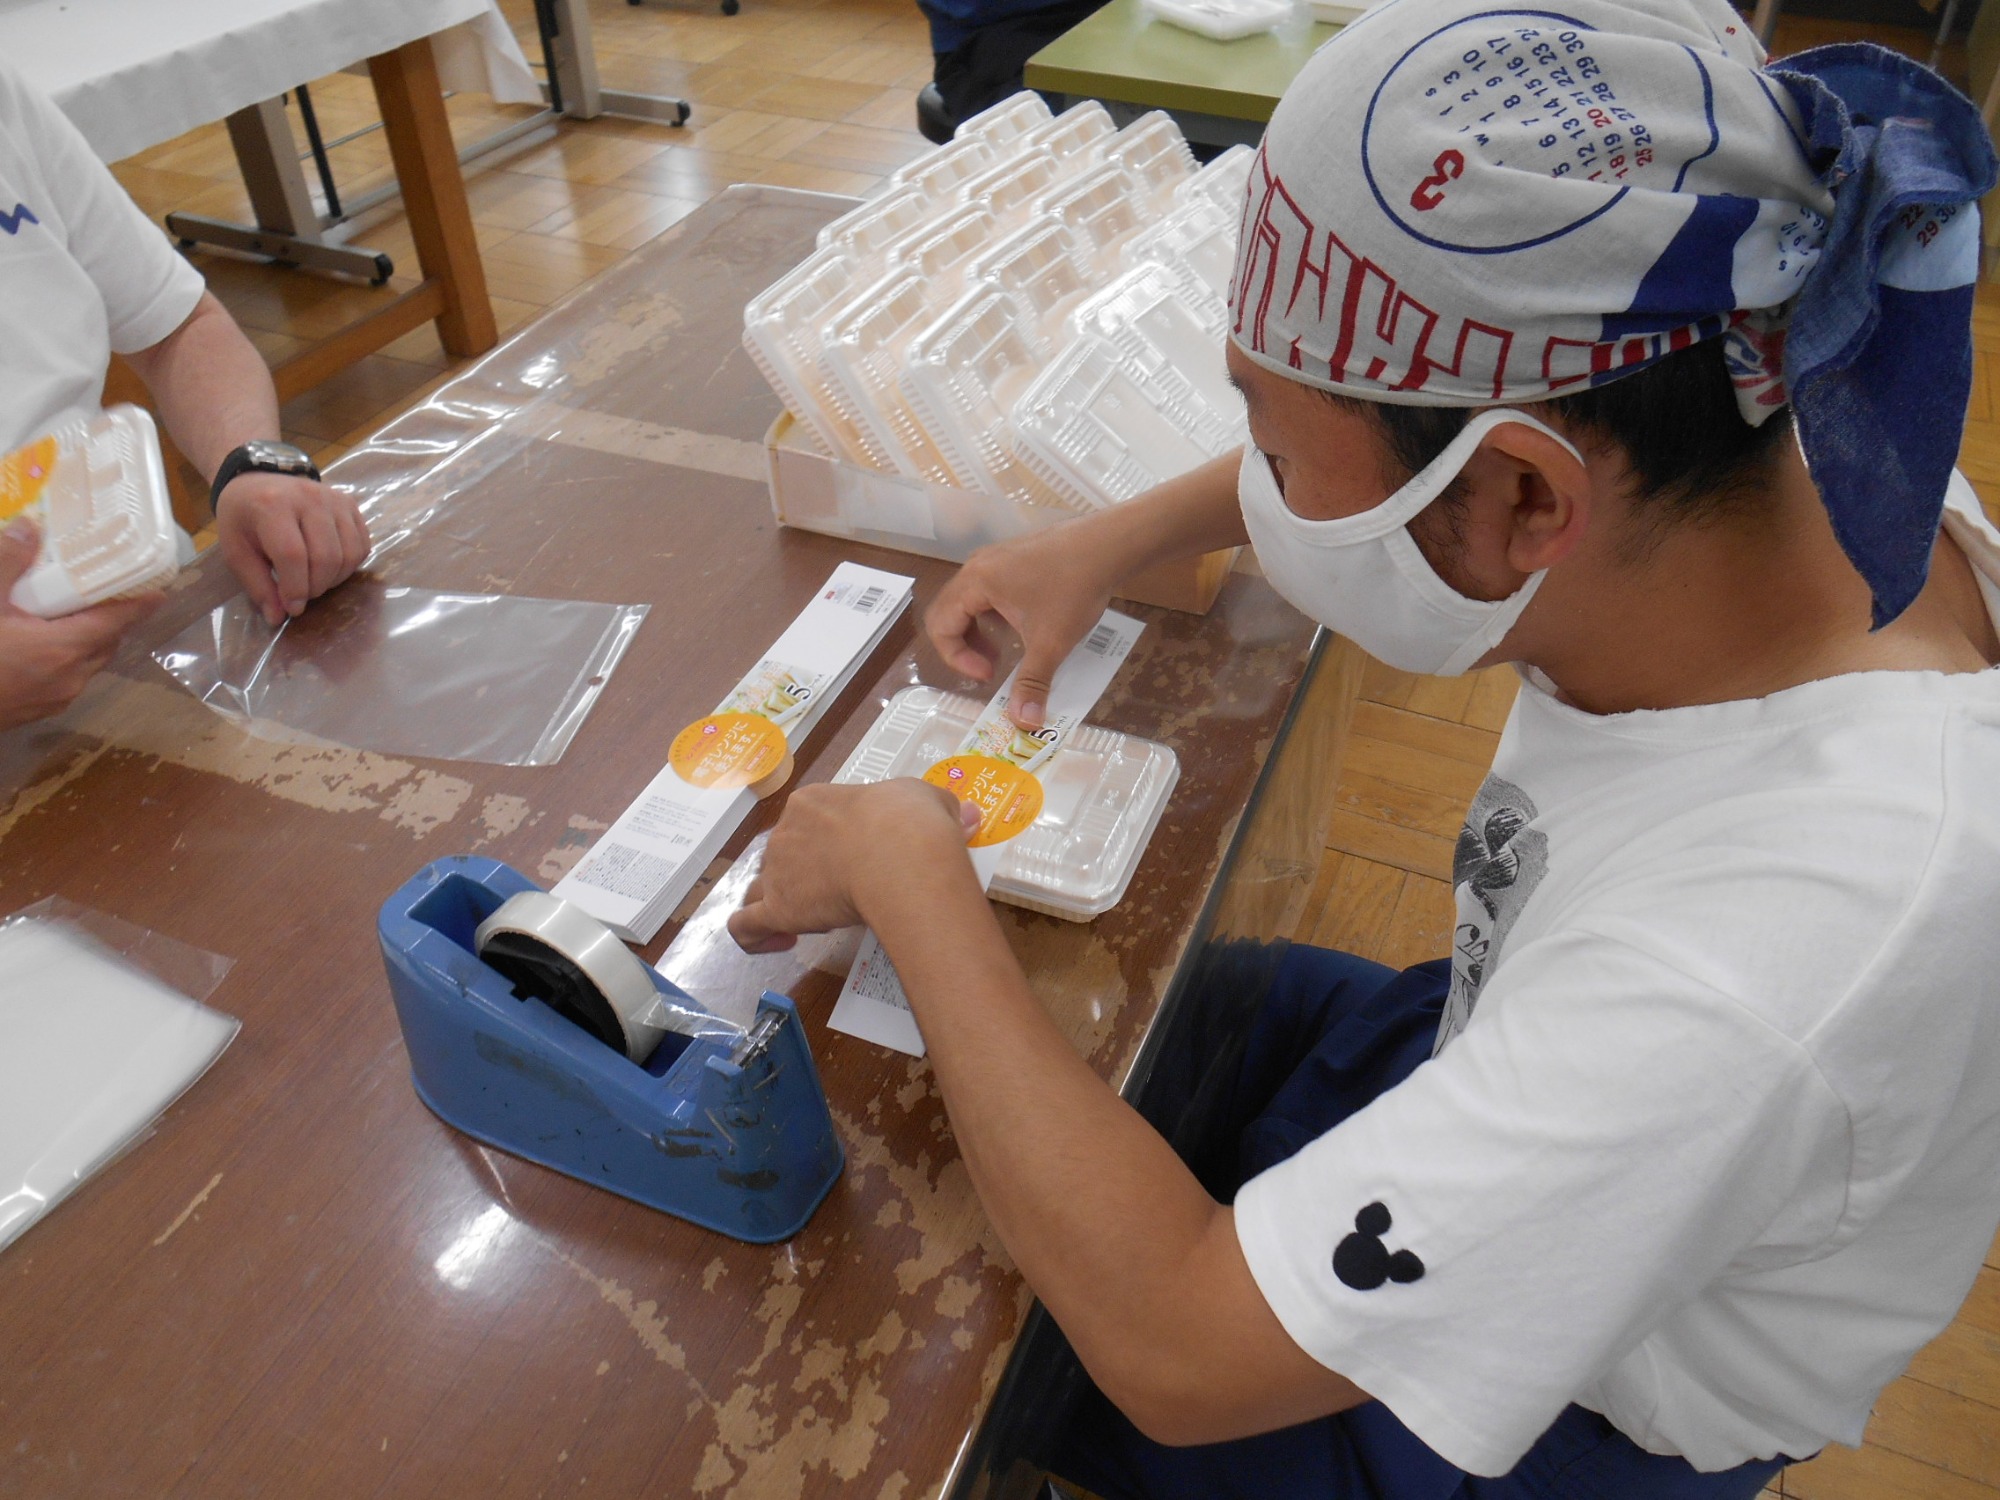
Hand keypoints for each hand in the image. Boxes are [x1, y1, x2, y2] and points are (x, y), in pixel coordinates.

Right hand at [0, 518, 161, 729]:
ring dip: (88, 642)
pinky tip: (43, 648)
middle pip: (105, 644)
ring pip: (88, 664)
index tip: (158, 593)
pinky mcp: (40, 712)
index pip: (114, 622)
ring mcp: (56, 699)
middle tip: (104, 596)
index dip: (138, 606)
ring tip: (71, 618)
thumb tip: (29, 526)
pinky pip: (68, 680)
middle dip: (110, 621)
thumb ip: (9, 564)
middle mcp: (70, 677)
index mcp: (63, 649)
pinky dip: (68, 660)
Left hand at [214, 470, 368, 625]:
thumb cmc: (243, 517)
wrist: (258, 479)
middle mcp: (309, 498)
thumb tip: (278, 617)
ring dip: (335, 579)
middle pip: (326, 557)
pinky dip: (350, 565)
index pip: (293, 555)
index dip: (296, 588)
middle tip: (302, 595)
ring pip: (349, 554)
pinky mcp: (350, 504)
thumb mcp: (236, 550)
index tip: (291, 607)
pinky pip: (362, 545)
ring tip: (315, 581)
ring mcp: (334, 499)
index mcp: (272, 506)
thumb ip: (257, 584)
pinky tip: (330, 567)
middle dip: (316, 587)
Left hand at [728, 780, 980, 953]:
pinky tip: (777, 943)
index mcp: (815, 802)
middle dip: (803, 873)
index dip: (826, 841)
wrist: (899, 858)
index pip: (807, 822)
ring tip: (804, 921)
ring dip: (777, 901)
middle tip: (836, 893)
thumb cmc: (910, 823)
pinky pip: (746, 926)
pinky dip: (754, 936)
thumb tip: (966, 814)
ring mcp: (777, 871)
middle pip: (783, 854)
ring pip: (761, 886)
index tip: (851, 859)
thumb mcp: (929, 800)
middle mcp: (787, 831)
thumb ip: (938, 808)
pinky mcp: (777, 909)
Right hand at [926, 522, 1117, 729]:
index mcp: (975, 583)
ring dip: (979, 631)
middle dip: (965, 647)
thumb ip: (1032, 683)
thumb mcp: (1050, 643)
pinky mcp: (1013, 557)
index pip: (941, 626)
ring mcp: (995, 558)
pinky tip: (1024, 625)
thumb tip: (1024, 723)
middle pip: (948, 612)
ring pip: (969, 601)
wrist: (1108, 545)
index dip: (958, 659)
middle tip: (991, 668)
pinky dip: (994, 614)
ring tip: (1005, 650)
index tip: (989, 675)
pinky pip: (988, 590)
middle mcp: (977, 566)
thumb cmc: (1074, 589)